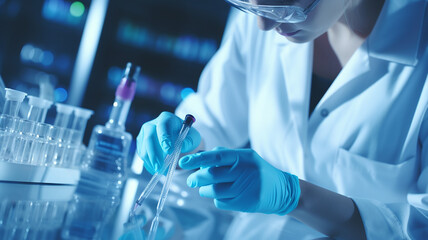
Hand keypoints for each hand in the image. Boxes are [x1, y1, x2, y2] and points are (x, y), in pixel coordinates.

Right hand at [136, 112, 200, 174]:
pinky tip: (157, 170)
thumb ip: (189, 141)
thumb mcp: (192, 137)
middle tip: (160, 166)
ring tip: (160, 170)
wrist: (178, 137)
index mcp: (166, 118)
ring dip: (151, 161)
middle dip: (154, 154)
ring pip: (143, 148)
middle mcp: (152, 124)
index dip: (165, 138)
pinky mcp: (141, 143)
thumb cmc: (186, 136)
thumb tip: (181, 146)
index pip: (163, 126)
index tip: (170, 151)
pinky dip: (149, 164)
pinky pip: (142, 155)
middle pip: (149, 138)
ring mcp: (144, 134)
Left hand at [179, 147, 299, 214]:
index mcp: (244, 157)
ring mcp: (246, 188)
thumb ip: (224, 155)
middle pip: (212, 175)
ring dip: (205, 190)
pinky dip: (216, 198)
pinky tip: (222, 195)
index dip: (197, 159)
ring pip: (214, 190)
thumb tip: (200, 156)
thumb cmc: (257, 171)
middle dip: (197, 178)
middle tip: (191, 180)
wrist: (281, 190)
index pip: (216, 156)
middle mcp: (245, 171)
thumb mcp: (245, 158)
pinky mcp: (245, 203)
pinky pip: (221, 202)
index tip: (183, 162)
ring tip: (206, 188)